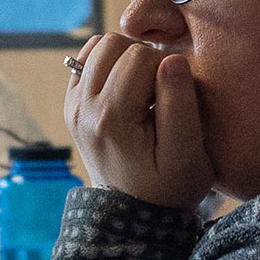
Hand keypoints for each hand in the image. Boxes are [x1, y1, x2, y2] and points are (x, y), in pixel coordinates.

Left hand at [64, 34, 215, 210]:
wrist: (133, 215)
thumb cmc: (167, 189)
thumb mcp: (186, 155)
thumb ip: (181, 105)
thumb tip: (172, 59)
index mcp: (110, 118)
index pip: (140, 55)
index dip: (165, 69)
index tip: (171, 102)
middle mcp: (82, 108)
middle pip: (114, 44)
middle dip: (143, 57)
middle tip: (159, 93)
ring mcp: (72, 105)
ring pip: (98, 46)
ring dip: (126, 58)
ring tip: (144, 89)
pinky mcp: (72, 105)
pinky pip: (87, 61)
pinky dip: (110, 65)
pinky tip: (129, 90)